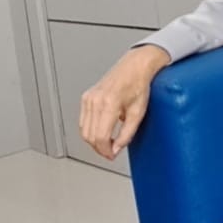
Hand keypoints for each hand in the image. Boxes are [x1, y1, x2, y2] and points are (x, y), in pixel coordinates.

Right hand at [79, 44, 169, 158]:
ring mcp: (89, 98)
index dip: (105, 150)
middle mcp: (96, 100)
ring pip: (84, 130)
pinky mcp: (86, 97)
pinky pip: (83, 121)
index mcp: (109, 104)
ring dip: (94, 140)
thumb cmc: (139, 85)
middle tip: (111, 152)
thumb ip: (126, 134)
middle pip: (89, 135)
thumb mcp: (138, 113)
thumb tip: (116, 149)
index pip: (100, 137)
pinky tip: (102, 131)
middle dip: (99, 148)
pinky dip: (90, 130)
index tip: (112, 155)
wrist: (135, 67)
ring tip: (108, 143)